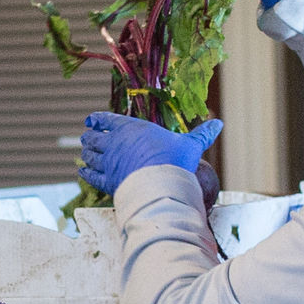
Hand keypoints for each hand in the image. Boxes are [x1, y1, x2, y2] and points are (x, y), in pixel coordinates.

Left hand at [80, 112, 221, 199]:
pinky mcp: (108, 180)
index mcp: (132, 129)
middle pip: (95, 137)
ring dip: (87, 153)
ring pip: (91, 155)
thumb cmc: (176, 161)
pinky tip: (83, 171)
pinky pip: (92, 175)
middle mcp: (116, 143)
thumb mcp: (190, 144)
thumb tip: (219, 124)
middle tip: (86, 137)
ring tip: (85, 152)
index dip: (98, 120)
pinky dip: (86, 172)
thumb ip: (201, 134)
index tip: (91, 120)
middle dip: (90, 137)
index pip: (108, 120)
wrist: (162, 184)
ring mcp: (110, 162)